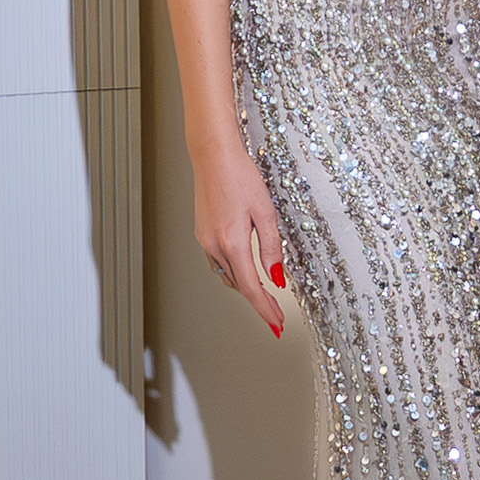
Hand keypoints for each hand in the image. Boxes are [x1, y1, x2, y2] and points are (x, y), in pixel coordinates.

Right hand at [191, 140, 291, 337]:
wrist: (213, 155)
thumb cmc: (240, 175)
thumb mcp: (266, 212)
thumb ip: (271, 247)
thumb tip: (277, 275)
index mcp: (232, 243)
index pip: (253, 289)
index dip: (266, 309)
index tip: (277, 324)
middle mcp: (215, 246)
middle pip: (240, 286)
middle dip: (259, 302)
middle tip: (276, 315)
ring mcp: (205, 240)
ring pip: (227, 276)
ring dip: (246, 288)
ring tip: (264, 297)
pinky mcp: (202, 233)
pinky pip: (218, 263)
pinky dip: (234, 273)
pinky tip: (244, 271)